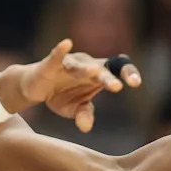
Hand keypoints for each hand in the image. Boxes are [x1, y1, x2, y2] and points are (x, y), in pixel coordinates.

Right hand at [0, 40, 141, 131]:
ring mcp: (69, 63)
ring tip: (94, 71)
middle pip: (101, 70)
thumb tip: (86, 127)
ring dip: (87, 69)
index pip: (118, 69)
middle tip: (116, 87)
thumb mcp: (73, 109)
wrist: (34, 88)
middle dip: (108, 78)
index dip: (128, 73)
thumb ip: (84, 115)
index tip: (136, 83)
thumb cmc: (60, 95)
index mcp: (98, 75)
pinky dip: (60, 51)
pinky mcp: (50, 64)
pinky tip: (66, 43)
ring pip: (80, 65)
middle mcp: (87, 65)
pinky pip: (57, 56)